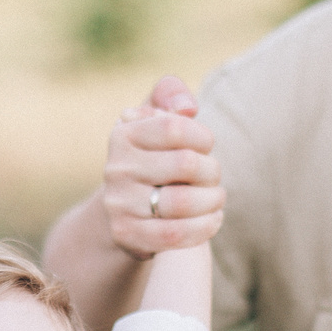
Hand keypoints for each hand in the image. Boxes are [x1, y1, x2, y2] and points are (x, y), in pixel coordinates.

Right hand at [103, 75, 222, 258]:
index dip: (201, 136)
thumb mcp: (155, 119)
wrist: (125, 208)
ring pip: (183, 202)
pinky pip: (175, 234)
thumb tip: (187, 107)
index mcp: (123, 135)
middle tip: (213, 176)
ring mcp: (119, 205)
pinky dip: (204, 227)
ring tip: (216, 197)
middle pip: (185, 164)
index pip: (173, 127)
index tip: (205, 145)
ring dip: (212, 200)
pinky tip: (212, 219)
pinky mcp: (127, 235)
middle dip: (211, 170)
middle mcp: (115, 169)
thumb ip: (170, 95)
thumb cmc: (153, 156)